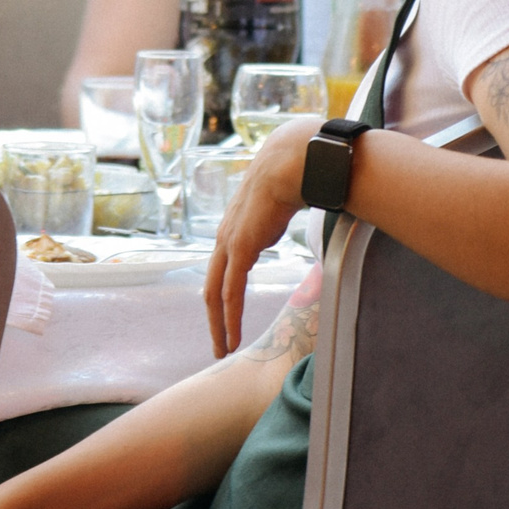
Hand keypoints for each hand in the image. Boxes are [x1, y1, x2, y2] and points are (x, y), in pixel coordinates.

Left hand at [204, 115, 315, 356]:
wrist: (294, 160)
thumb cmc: (295, 174)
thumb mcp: (284, 202)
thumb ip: (281, 217)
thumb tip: (294, 218)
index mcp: (237, 226)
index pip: (224, 267)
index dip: (225, 292)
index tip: (229, 315)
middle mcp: (226, 236)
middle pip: (213, 286)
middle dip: (215, 317)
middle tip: (221, 343)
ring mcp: (229, 242)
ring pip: (216, 295)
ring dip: (220, 324)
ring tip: (225, 348)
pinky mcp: (239, 249)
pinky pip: (230, 292)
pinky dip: (229, 318)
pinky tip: (233, 337)